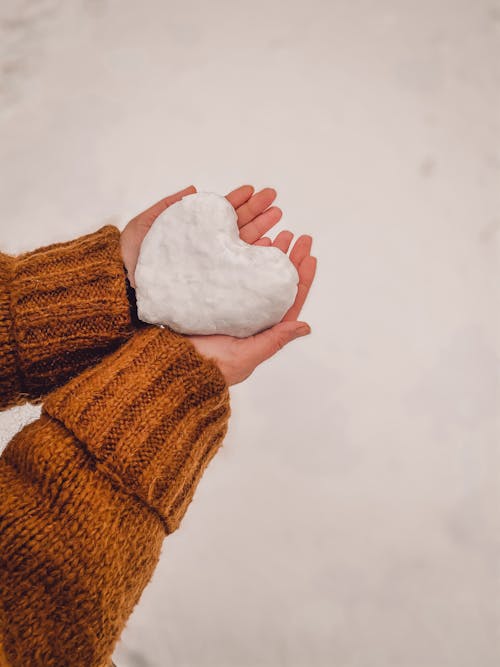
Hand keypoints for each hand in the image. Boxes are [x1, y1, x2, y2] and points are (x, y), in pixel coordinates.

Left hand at [121, 184, 282, 286]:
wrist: (124, 288)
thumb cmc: (131, 259)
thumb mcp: (146, 224)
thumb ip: (168, 207)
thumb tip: (193, 189)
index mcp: (192, 233)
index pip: (219, 214)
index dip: (236, 201)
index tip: (252, 190)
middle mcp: (205, 249)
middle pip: (236, 226)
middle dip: (256, 211)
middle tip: (274, 198)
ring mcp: (211, 266)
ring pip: (241, 245)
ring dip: (261, 229)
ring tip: (277, 216)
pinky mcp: (213, 284)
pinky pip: (237, 268)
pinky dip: (253, 256)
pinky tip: (267, 246)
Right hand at [189, 233, 316, 385]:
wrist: (176, 362)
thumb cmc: (213, 366)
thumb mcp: (248, 355)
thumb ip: (275, 339)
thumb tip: (305, 326)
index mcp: (264, 327)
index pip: (290, 299)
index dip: (302, 277)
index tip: (309, 256)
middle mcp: (251, 312)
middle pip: (277, 281)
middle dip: (290, 258)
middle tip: (299, 238)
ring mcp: (234, 302)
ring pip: (258, 271)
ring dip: (270, 253)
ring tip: (280, 234)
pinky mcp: (215, 294)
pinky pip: (235, 269)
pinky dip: (245, 255)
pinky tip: (253, 241)